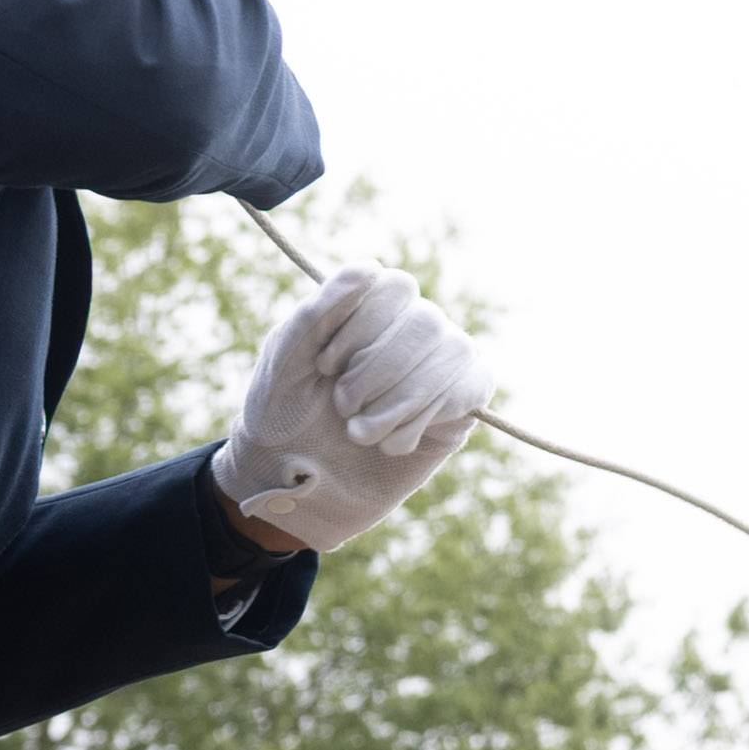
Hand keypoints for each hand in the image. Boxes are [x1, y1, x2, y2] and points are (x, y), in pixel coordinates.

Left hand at [215, 264, 492, 554]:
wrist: (301, 482)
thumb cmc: (286, 414)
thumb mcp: (283, 362)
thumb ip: (317, 312)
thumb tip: (369, 267)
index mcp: (368, 304)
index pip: (395, 286)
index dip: (361, 328)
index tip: (325, 366)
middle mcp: (413, 325)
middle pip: (425, 323)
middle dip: (376, 374)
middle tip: (342, 406)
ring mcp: (444, 361)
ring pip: (449, 358)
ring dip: (394, 406)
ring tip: (358, 433)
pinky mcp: (463, 403)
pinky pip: (465, 394)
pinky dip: (418, 424)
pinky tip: (390, 443)